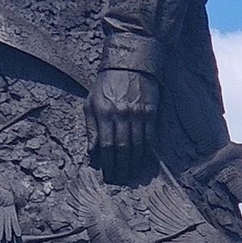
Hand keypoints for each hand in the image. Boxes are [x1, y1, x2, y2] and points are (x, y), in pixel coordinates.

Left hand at [90, 69, 158, 183]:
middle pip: (122, 148)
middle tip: (122, 179)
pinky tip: (144, 159)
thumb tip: (92, 152)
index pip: (106, 146)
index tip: (110, 175)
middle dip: (122, 167)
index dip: (108, 163)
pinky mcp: (150, 112)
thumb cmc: (106, 84)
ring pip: (137, 145)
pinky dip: (146, 150)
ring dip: (135, 162)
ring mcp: (137, 114)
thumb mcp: (91, 103)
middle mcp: (121, 115)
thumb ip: (91, 128)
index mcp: (104, 113)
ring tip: (132, 173)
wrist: (129, 63)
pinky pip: (149, 136)